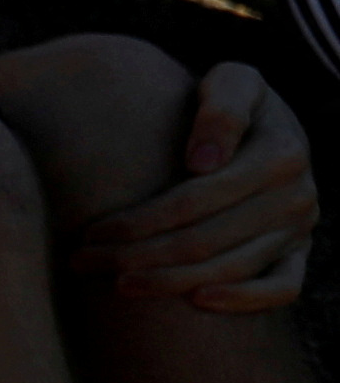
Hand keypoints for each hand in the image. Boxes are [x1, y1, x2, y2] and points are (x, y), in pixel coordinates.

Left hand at [78, 60, 319, 313]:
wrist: (262, 124)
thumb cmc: (227, 102)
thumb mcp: (231, 81)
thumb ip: (222, 105)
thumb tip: (203, 162)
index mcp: (282, 154)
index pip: (194, 201)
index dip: (137, 222)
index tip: (89, 232)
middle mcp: (297, 194)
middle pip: (204, 240)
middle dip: (135, 257)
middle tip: (82, 263)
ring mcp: (300, 227)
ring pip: (231, 268)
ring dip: (167, 283)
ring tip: (115, 284)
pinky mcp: (298, 251)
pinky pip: (282, 288)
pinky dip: (244, 300)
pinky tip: (197, 301)